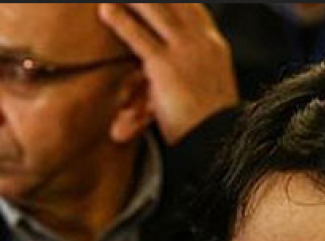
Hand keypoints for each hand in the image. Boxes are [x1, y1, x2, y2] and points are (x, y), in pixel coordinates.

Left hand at [99, 3, 239, 144]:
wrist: (218, 142)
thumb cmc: (209, 126)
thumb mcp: (208, 89)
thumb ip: (191, 70)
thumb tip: (164, 71)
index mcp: (214, 46)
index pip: (193, 9)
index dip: (175, 0)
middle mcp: (202, 41)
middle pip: (174, 3)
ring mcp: (185, 51)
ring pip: (157, 11)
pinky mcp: (166, 67)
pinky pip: (139, 38)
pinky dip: (120, 21)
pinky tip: (105, 9)